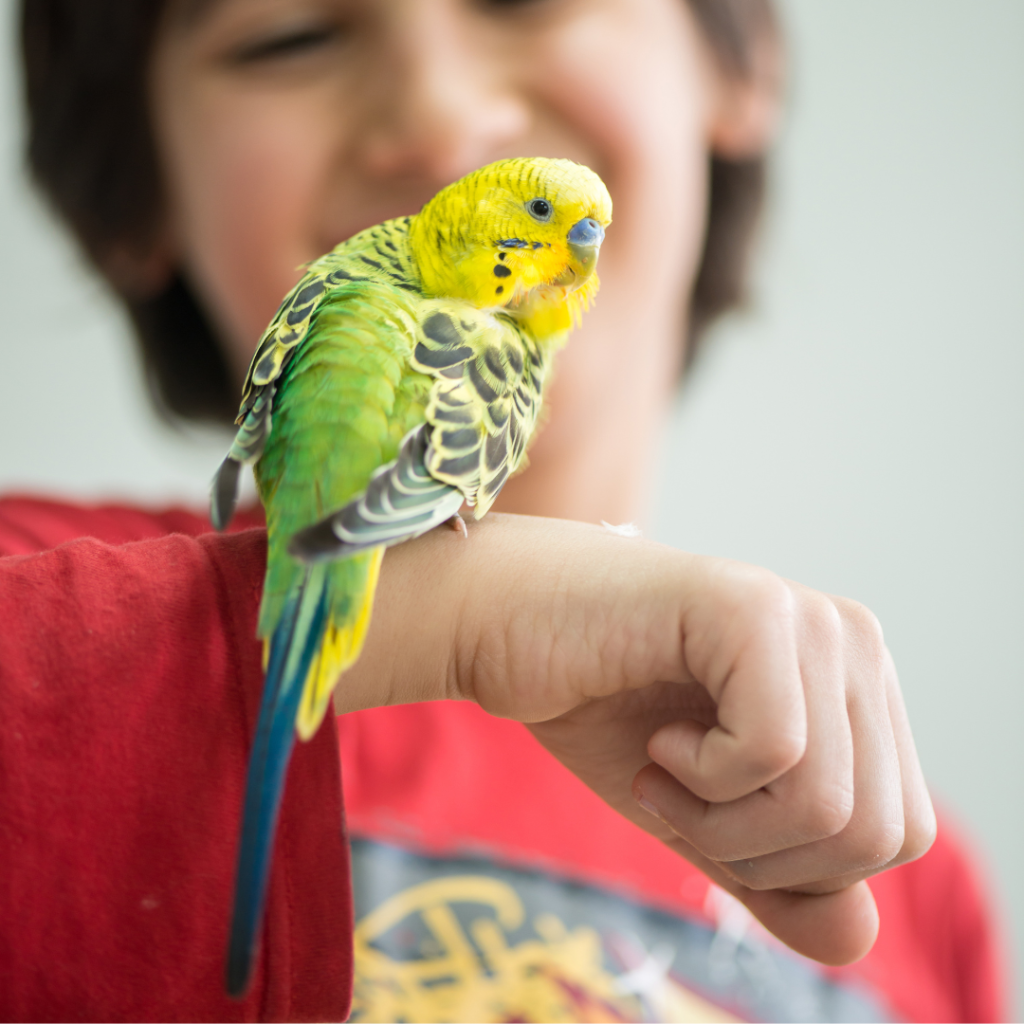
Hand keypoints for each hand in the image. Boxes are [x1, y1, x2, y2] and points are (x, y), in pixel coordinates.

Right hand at [341, 513, 935, 964]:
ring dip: (722, 821)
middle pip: (877, 830)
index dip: (799, 864)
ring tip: (659, 767)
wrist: (503, 625)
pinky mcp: (751, 608)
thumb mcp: (698, 817)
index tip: (708, 813)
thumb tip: (856, 939)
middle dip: (761, 852)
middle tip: (674, 795)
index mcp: (856, 683)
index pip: (900, 831)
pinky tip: (658, 737)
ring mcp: (807, 618)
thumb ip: (779, 880)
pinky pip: (775, 751)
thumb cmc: (596, 707)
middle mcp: (852, 639)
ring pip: (830, 803)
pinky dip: (702, 776)